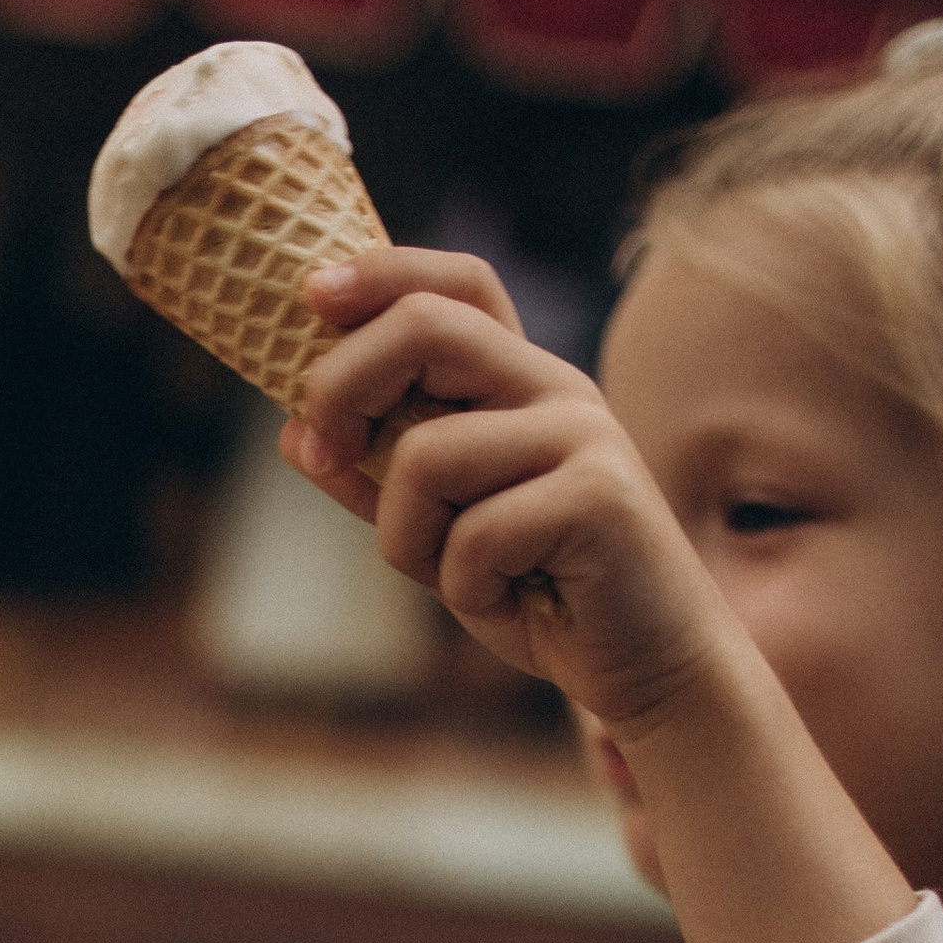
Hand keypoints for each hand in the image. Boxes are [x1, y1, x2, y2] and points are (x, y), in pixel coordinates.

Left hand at [283, 248, 916, 942]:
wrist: (648, 669)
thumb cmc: (543, 594)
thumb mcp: (439, 535)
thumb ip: (376, 480)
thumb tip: (293, 432)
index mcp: (518, 383)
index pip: (457, 284)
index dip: (379, 273)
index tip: (308, 297)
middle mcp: (554, 388)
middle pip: (426, 327)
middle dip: (342, 386)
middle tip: (319, 453)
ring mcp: (583, 436)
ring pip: (426, 453)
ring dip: (409, 537)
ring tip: (462, 578)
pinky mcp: (599, 497)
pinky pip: (473, 534)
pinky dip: (467, 588)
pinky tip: (515, 602)